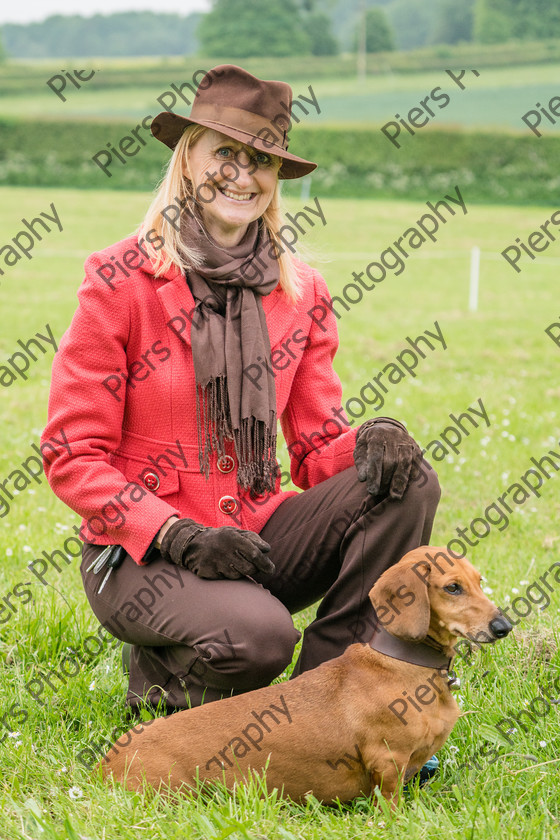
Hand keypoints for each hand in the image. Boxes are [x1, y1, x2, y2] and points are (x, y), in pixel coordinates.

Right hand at [160, 518, 274, 578]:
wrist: (193, 543)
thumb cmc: (221, 538)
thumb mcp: (236, 533)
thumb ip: (253, 539)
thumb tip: (267, 549)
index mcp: (233, 538)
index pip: (254, 554)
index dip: (264, 563)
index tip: (271, 569)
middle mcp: (225, 550)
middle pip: (249, 568)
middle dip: (254, 569)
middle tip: (253, 566)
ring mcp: (216, 562)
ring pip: (238, 575)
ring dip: (241, 572)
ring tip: (235, 563)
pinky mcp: (208, 572)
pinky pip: (226, 579)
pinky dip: (229, 575)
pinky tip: (224, 567)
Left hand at [353, 418, 422, 499]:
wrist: (386, 430)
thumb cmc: (369, 446)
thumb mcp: (361, 451)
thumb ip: (361, 464)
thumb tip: (363, 479)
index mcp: (377, 435)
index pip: (376, 457)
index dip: (374, 475)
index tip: (371, 490)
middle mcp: (394, 436)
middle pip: (391, 461)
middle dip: (385, 480)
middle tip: (379, 493)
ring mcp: (407, 442)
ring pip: (405, 463)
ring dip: (400, 481)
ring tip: (394, 496)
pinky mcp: (416, 449)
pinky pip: (415, 464)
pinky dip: (410, 476)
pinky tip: (404, 487)